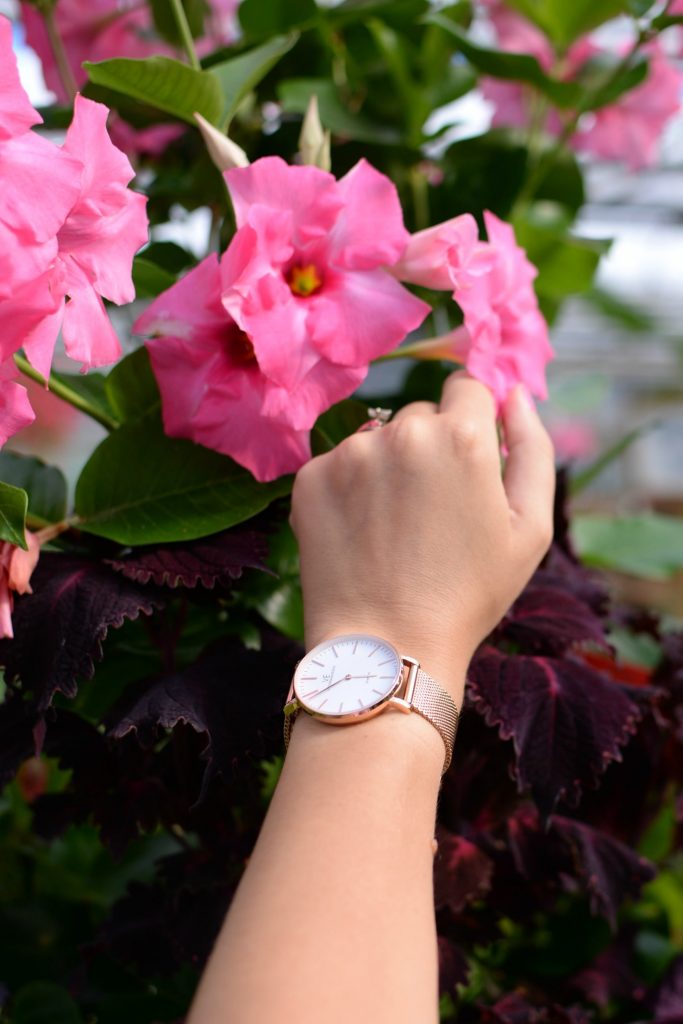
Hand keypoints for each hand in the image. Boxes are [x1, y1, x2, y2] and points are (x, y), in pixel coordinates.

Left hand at [290, 373, 554, 703]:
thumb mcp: (530, 528)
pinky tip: (362, 534)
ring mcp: (350, 453)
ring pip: (378, 439)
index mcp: (462, 436)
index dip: (472, 424)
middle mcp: (403, 430)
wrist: (388, 646)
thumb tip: (515, 393)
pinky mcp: (310, 477)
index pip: (468, 387)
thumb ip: (532, 447)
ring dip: (389, 467)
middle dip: (432, 448)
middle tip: (433, 513)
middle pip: (422, 415)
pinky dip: (350, 490)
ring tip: (395, 529)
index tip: (466, 465)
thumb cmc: (469, 593)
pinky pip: (339, 465)